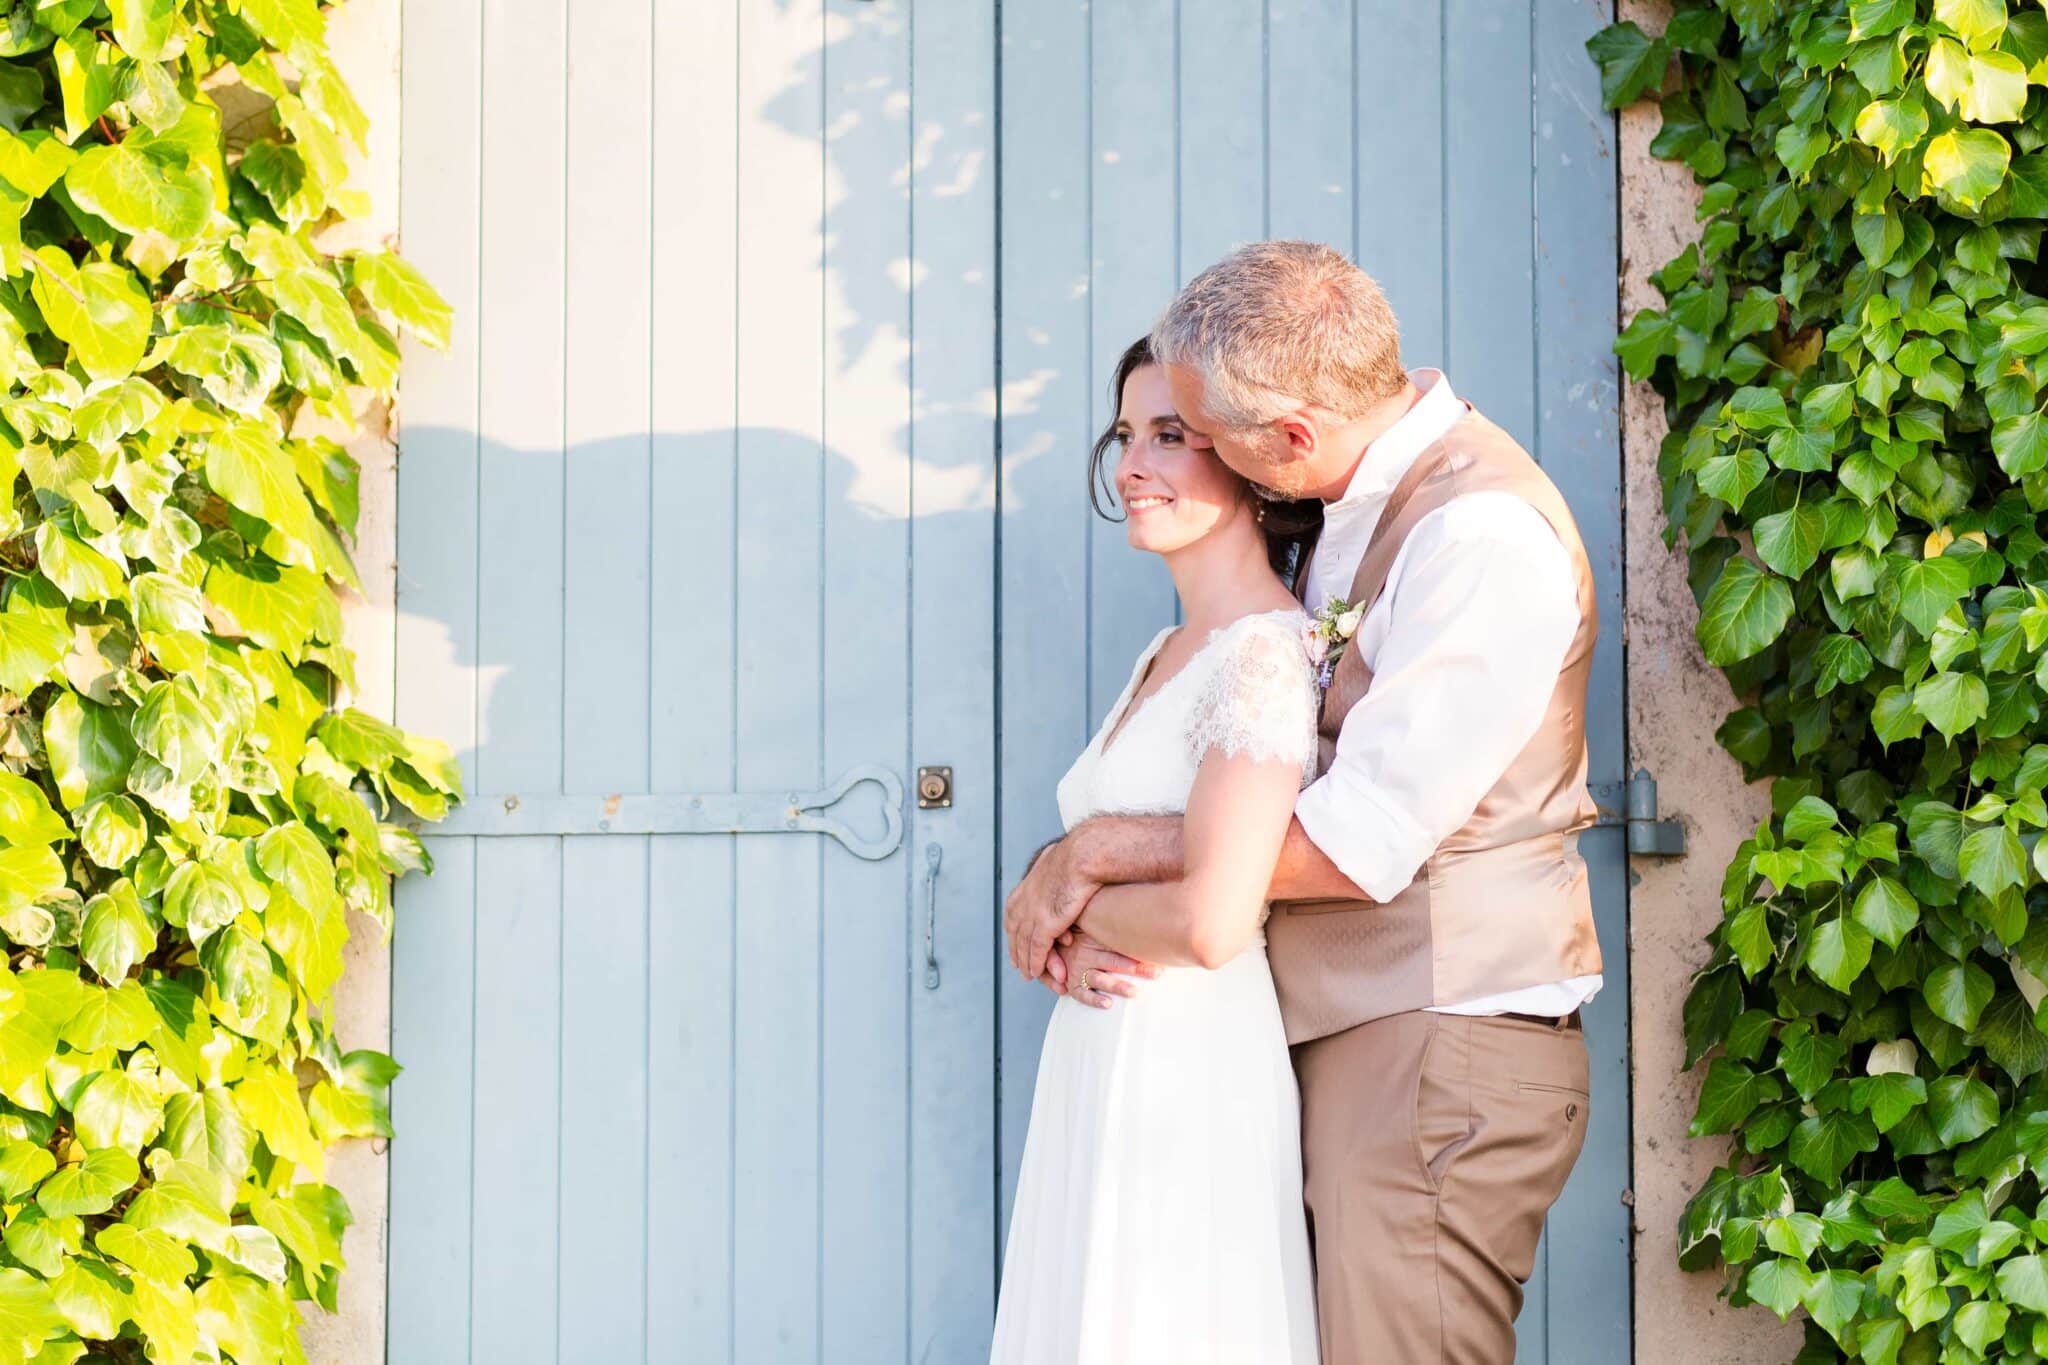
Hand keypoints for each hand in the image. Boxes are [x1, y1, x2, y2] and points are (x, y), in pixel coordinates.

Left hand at [1005, 834, 1100, 980]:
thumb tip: (1051, 857)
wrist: (1084, 855)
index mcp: (1025, 887)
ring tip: (1030, 975)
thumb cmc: (1078, 854)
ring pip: (1024, 945)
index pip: (1013, 916)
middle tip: (1020, 966)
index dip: (1015, 934)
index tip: (1017, 945)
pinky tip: (1036, 972)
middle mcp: (1023, 902)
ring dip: (1027, 962)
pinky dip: (1036, 963)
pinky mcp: (1045, 925)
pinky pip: (1036, 950)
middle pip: (1015, 934)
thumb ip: (1050, 865)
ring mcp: (1032, 914)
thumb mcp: (1055, 858)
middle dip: (1017, 952)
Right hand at [1052, 931, 1156, 1009]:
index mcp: (1093, 938)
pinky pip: (1081, 994)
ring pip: (1099, 979)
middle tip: (1155, 973)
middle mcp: (1085, 954)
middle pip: (1112, 961)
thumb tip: (1146, 910)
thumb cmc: (1076, 934)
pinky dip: (1093, 1000)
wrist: (1047, 943)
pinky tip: (1108, 1004)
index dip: (1137, 950)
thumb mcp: (1090, 925)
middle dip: (1135, 968)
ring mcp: (1077, 970)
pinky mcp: (1070, 984)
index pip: (1118, 943)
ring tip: (1134, 992)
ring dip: (1117, 986)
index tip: (1158, 956)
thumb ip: (1112, 922)